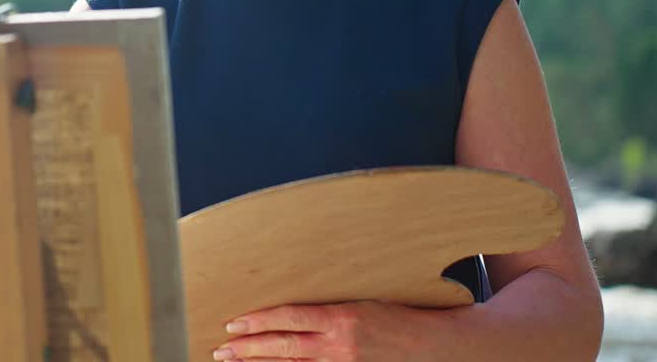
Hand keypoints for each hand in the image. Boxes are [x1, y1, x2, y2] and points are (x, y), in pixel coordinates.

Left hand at [210, 301, 444, 361]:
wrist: (434, 346)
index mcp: (341, 318)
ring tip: (233, 361)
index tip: (233, 324)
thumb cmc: (399, 317)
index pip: (288, 318)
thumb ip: (327, 307)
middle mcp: (340, 345)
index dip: (258, 321)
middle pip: (284, 346)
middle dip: (248, 348)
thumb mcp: (361, 301)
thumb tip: (291, 306)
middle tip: (221, 349)